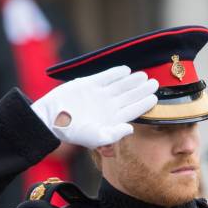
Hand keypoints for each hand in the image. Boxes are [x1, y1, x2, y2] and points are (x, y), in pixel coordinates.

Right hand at [32, 66, 157, 148]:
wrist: (52, 117)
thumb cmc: (73, 132)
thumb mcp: (96, 137)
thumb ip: (115, 134)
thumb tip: (131, 128)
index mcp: (111, 119)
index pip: (132, 110)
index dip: (144, 103)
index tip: (155, 97)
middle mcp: (108, 107)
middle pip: (129, 96)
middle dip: (142, 89)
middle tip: (155, 82)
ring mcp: (99, 95)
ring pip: (121, 86)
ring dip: (132, 80)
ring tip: (144, 75)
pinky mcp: (89, 84)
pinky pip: (106, 77)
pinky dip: (116, 73)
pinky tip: (126, 70)